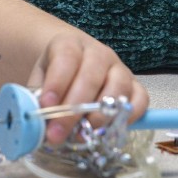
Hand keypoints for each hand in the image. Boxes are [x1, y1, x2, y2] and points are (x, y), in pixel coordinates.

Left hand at [27, 33, 148, 144]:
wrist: (69, 64)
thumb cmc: (53, 76)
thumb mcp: (39, 81)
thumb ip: (37, 99)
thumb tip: (37, 124)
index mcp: (69, 44)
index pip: (66, 58)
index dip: (57, 82)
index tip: (46, 106)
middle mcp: (98, 53)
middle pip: (91, 76)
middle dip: (73, 109)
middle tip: (58, 133)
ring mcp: (119, 68)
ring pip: (118, 86)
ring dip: (100, 114)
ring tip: (83, 133)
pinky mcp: (134, 84)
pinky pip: (140, 98)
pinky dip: (129, 116)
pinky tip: (109, 130)